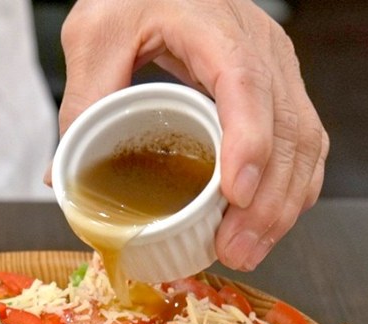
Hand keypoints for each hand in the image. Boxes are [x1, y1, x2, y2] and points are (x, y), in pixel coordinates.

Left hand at [57, 0, 327, 270]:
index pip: (246, 85)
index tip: (234, 194)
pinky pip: (304, 146)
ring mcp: (279, 71)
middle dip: (266, 201)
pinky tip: (268, 226)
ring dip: (281, 206)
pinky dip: (292, 191)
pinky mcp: (281, 92)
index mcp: (216, 29)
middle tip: (233, 250)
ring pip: (304, 144)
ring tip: (245, 251)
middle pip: (287, 128)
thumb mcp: (96, 35)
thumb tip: (63, 177)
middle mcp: (261, 50)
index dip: (248, 143)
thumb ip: (84, 99)